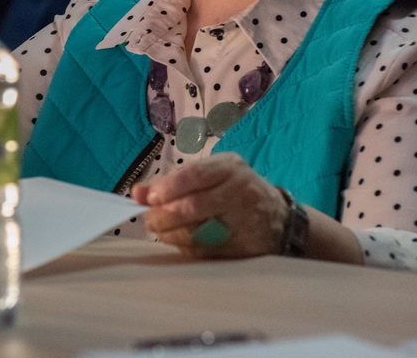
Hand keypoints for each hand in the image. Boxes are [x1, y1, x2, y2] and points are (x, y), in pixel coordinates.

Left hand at [131, 153, 285, 257]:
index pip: (195, 174)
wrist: (280, 220)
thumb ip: (172, 183)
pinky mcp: (245, 245)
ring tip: (163, 232)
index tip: (149, 199)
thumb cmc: (234, 192)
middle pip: (194, 205)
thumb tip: (137, 193)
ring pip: (199, 231)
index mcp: (230, 166)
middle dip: (165, 216)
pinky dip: (189, 248)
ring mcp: (245, 219)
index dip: (168, 188)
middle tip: (150, 222)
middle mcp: (240, 189)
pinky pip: (208, 250)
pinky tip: (183, 242)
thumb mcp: (210, 177)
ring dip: (173, 234)